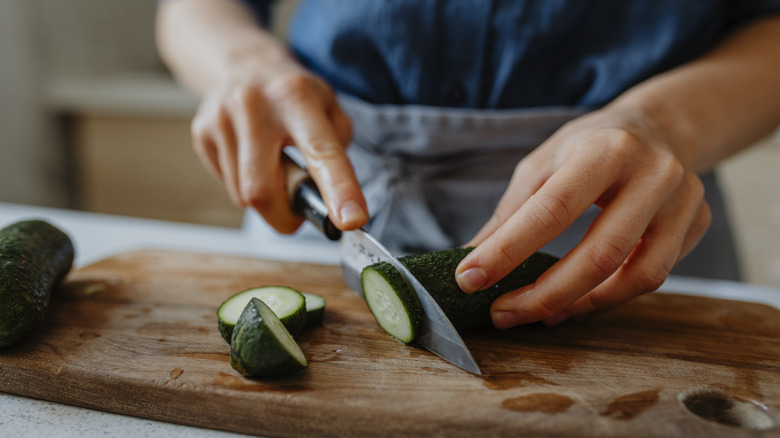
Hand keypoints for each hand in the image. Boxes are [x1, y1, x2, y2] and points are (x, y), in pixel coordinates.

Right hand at [191, 60, 367, 232]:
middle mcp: (254, 105)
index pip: (320, 151)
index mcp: (296, 97)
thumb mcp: (330, 108)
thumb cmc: (295, 96)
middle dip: (283, 216)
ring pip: (242, 195)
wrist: (245, 64)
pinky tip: (251, 160)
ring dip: (265, 199)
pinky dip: (244, 185)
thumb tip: (334, 202)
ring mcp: (222, 118)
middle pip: (262, 191)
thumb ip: (336, 153)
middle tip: (297, 212)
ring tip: (273, 168)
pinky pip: (226, 184)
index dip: (338, 189)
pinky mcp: (201, 131)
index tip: (350, 220)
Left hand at [455, 106, 711, 327]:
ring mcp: (684, 201)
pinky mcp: (698, 225)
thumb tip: (471, 261)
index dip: (508, 250)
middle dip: (544, 295)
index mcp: (605, 149)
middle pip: (599, 254)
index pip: (552, 210)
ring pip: (637, 276)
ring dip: (580, 305)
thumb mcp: (543, 164)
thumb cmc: (591, 146)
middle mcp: (653, 174)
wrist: (660, 126)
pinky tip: (577, 300)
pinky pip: (653, 276)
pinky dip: (610, 297)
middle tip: (502, 313)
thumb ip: (510, 213)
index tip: (470, 279)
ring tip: (539, 313)